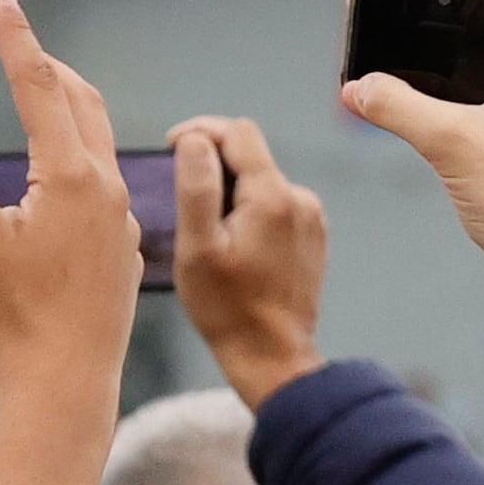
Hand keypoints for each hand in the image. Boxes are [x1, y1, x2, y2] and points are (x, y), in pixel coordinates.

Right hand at [0, 0, 142, 484]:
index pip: (38, 87)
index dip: (16, 38)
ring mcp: (122, 215)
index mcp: (69, 176)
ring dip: (70, 109)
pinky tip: (69, 169)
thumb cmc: (13, 315)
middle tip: (21, 36)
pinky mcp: (125, 242)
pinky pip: (108, 182)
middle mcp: (106, 185)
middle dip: (47, 67)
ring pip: (98, 141)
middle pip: (78, 104)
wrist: (70, 378)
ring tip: (46, 87)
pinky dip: (83, 156)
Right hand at [166, 119, 326, 406]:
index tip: (170, 144)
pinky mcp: (312, 235)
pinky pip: (276, 205)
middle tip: (179, 195)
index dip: (201, 130)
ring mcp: (311, 217)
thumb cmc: (226, 308)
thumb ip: (197, 188)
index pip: (239, 132)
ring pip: (262, 182)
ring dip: (231, 190)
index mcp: (273, 196)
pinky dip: (250, 210)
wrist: (272, 354)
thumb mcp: (198, 248)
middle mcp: (300, 198)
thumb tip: (195, 139)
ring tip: (204, 230)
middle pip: (251, 155)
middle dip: (213, 164)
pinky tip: (231, 245)